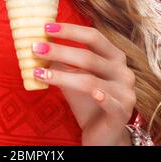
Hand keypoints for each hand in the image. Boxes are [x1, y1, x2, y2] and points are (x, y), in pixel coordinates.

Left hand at [32, 23, 136, 145]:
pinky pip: (108, 101)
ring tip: (38, 72)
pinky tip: (89, 92)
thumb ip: (62, 60)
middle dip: (60, 50)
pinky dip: (98, 95)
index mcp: (114, 56)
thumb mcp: (73, 75)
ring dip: (61, 76)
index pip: (93, 36)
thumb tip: (38, 43)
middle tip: (35, 48)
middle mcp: (122, 70)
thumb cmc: (86, 99)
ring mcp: (125, 91)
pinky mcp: (122, 112)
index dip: (70, 30)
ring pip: (90, 80)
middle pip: (89, 56)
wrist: (102, 133)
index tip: (46, 27)